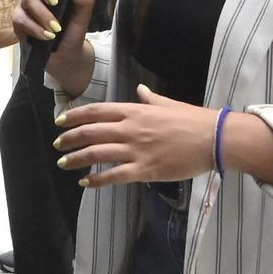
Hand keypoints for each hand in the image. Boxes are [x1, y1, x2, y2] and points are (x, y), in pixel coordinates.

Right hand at [11, 0, 95, 92]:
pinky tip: (46, 36)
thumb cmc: (72, 32)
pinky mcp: (18, 20)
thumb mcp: (83, 17)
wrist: (64, 57)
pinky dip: (35, 28)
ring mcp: (26, 4)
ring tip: (55, 30)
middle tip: (55, 0)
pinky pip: (21, 19)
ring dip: (43, 15)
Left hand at [53, 85, 217, 188]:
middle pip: (90, 132)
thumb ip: (150, 99)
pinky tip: (85, 183)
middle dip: (69, 139)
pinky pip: (114, 176)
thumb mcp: (168, 104)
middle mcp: (130, 129)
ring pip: (97, 153)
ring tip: (64, 163)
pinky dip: (96, 180)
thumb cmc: (194, 120)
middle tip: (57, 144)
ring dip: (76, 159)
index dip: (75, 116)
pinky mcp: (145, 170)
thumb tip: (140, 90)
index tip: (61, 121)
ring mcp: (136, 150)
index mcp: (135, 111)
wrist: (215, 138)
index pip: (96, 111)